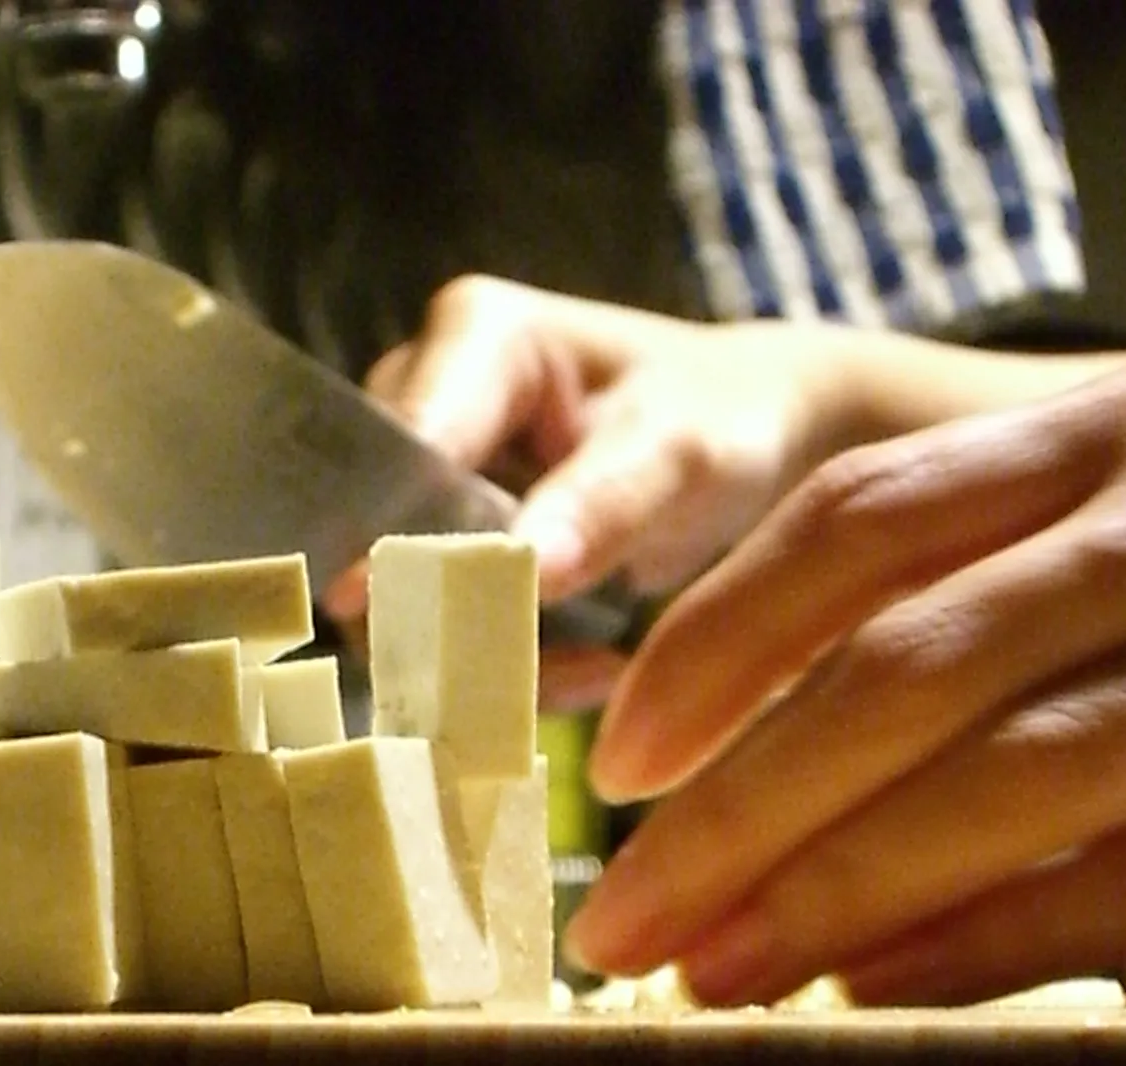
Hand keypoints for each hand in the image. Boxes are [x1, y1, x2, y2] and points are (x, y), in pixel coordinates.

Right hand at [326, 276, 850, 707]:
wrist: (757, 446)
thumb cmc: (726, 420)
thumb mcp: (685, 453)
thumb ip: (606, 502)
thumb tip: (529, 567)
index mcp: (477, 336)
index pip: (408, 442)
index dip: (383, 523)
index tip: (368, 603)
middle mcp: (427, 396)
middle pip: (379, 520)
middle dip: (444, 607)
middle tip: (526, 667)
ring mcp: (426, 476)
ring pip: (399, 589)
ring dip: (482, 651)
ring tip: (595, 670)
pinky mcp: (440, 543)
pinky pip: (436, 624)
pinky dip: (505, 665)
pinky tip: (590, 666)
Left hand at [562, 354, 1125, 1004]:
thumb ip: (980, 562)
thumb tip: (744, 731)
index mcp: (1114, 427)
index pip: (854, 525)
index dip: (711, 647)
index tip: (617, 761)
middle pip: (898, 674)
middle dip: (734, 816)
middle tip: (613, 924)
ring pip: (1009, 788)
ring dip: (832, 901)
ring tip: (704, 980)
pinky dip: (994, 946)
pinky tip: (874, 999)